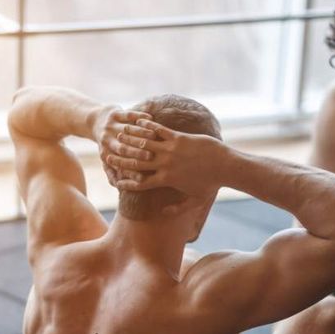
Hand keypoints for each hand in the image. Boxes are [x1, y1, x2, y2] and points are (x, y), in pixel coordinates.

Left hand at [95, 108, 154, 187]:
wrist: (95, 120)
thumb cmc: (105, 143)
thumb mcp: (105, 158)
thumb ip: (111, 173)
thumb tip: (118, 186)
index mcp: (106, 153)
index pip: (119, 165)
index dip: (130, 171)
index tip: (142, 176)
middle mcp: (107, 139)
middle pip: (123, 148)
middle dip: (137, 152)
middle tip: (152, 157)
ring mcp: (111, 126)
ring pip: (127, 130)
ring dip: (140, 133)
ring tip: (154, 136)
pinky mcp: (115, 113)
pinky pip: (128, 114)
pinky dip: (138, 116)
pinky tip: (149, 118)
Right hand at [105, 119, 225, 200]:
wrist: (226, 167)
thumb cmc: (212, 185)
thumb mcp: (195, 201)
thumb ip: (178, 208)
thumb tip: (163, 212)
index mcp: (167, 180)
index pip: (141, 183)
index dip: (127, 183)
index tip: (116, 182)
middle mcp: (166, 165)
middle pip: (137, 162)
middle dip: (121, 159)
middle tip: (108, 156)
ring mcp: (171, 150)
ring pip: (145, 144)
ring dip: (130, 139)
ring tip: (119, 134)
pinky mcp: (179, 138)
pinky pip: (159, 131)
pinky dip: (147, 126)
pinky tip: (138, 121)